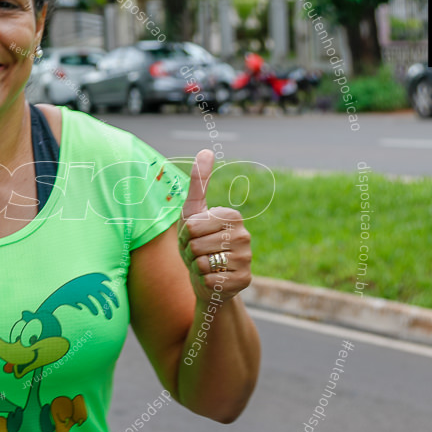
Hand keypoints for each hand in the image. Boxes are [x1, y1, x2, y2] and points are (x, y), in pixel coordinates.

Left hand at [177, 149, 251, 303]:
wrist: (206, 277)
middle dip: (189, 251)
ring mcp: (246, 259)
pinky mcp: (243, 280)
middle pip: (196, 244)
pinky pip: (209, 280)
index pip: (192, 226)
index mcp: (232, 216)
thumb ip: (199, 182)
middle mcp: (244, 236)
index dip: (185, 234)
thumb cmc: (197, 242)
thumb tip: (206, 151)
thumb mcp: (193, 211)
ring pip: (202, 263)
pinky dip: (204, 280)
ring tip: (205, 264)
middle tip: (198, 253)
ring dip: (196, 266)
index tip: (194, 237)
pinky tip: (213, 279)